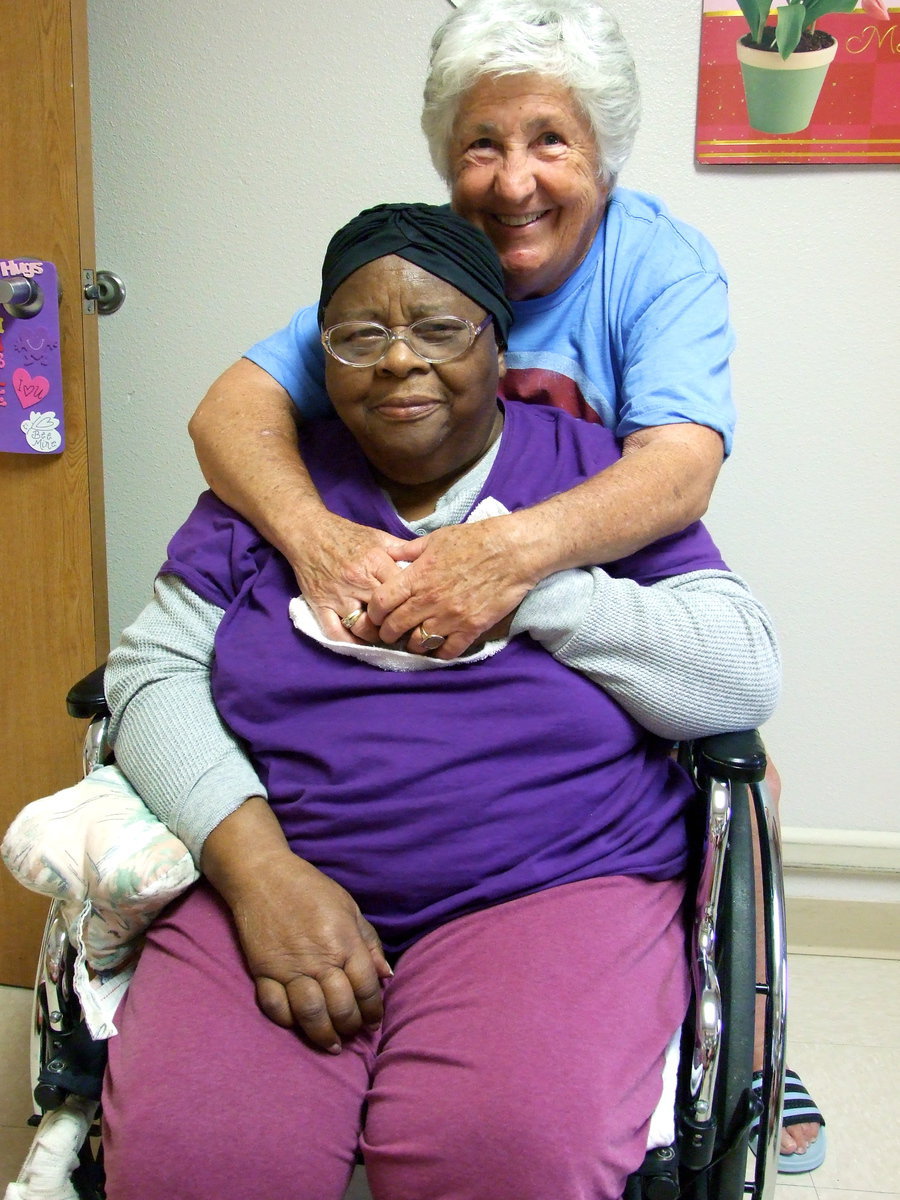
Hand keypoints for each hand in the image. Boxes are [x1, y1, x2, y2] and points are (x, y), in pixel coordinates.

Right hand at [226, 852, 391, 1051]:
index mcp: (344, 941)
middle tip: (353, 1032)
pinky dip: (288, 1022)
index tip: (373, 1019)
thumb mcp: (349, 907)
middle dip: (351, 1026)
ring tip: (332, 1044)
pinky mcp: (263, 972)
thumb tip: (386, 975)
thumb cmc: (311, 888)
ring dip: (323, 1035)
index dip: (373, 1009)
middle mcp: (319, 959)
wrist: (263, 876)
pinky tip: (298, 1026)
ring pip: (310, 1015)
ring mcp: (289, 968)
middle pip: (341, 1007)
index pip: (366, 988)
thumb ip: (369, 942)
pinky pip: (276, 1008)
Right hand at [287, 511, 408, 642]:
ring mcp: (337, 595)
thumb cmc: (346, 534)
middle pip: (385, 613)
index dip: (412, 603)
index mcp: (374, 561)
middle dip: (397, 624)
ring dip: (375, 636)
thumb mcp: (377, 536)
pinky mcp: (320, 605)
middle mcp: (357, 580)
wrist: (308, 532)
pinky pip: (335, 632)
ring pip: (362, 627)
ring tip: (383, 636)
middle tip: (404, 629)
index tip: (417, 610)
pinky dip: (349, 642)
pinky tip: (360, 642)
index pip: (402, 590)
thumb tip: (425, 562)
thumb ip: (401, 551)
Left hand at [365, 516, 538, 658]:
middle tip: (390, 633)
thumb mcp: (436, 538)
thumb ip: (409, 550)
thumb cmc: (475, 539)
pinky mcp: (471, 628)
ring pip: (418, 644)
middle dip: (388, 633)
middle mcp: (429, 600)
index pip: (381, 603)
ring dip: (413, 644)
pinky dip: (440, 652)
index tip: (377, 615)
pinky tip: (439, 646)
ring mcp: (450, 617)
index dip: (373, 612)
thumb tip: (388, 554)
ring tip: (415, 639)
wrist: (513, 550)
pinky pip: (448, 651)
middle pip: (395, 627)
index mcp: (418, 576)